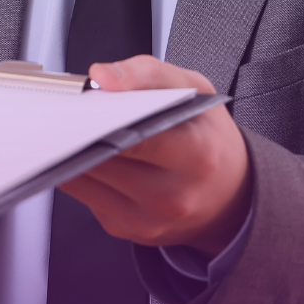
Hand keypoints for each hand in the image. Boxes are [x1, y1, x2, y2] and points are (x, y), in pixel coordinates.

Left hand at [58, 55, 250, 256]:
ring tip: (84, 132)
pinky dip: (84, 174)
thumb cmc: (208, 138)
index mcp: (196, 155)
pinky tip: (99, 159)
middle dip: (80, 133)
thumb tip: (101, 76)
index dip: (100, 119)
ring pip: (82, 179)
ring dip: (76, 153)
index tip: (82, 104)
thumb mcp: (194, 90)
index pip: (133, 138)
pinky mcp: (125, 230)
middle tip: (74, 113)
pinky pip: (84, 196)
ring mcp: (147, 220)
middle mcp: (173, 196)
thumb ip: (147, 73)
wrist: (229, 193)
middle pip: (99, 160)